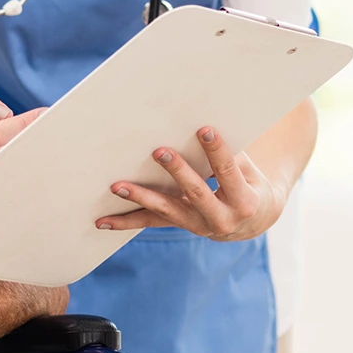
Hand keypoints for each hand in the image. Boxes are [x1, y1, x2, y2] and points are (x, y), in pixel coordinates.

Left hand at [96, 126, 284, 241]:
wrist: (251, 221)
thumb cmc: (249, 183)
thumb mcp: (249, 170)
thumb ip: (229, 154)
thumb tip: (201, 127)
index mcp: (243, 201)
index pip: (226, 171)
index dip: (216, 150)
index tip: (204, 129)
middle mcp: (220, 218)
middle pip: (194, 192)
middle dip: (177, 171)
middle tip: (159, 151)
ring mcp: (197, 226)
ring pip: (165, 210)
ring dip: (140, 197)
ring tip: (118, 186)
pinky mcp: (180, 226)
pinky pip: (150, 222)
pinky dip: (125, 221)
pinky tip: (101, 221)